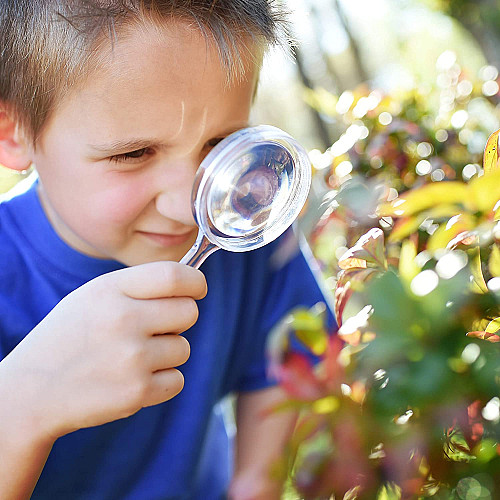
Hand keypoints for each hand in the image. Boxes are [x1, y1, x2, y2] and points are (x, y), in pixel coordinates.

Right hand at [0, 261, 205, 440]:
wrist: (32, 391)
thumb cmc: (70, 336)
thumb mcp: (94, 296)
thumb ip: (140, 286)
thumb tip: (190, 283)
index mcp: (111, 290)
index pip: (174, 276)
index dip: (195, 282)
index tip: (197, 290)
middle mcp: (123, 320)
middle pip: (189, 312)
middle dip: (179, 319)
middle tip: (156, 328)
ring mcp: (132, 358)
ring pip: (183, 348)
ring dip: (167, 353)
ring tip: (132, 357)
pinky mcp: (137, 392)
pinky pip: (177, 379)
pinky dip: (162, 381)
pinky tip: (133, 378)